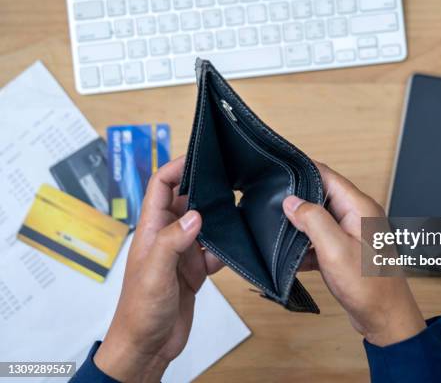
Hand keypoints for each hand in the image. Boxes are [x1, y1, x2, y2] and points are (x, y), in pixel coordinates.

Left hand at [95, 156, 222, 381]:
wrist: (148, 346)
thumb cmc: (139, 311)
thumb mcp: (155, 273)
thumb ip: (172, 242)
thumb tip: (195, 215)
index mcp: (151, 230)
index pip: (161, 187)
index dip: (177, 168)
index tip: (199, 158)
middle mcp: (166, 237)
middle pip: (185, 201)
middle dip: (205, 190)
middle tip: (228, 180)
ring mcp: (181, 253)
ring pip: (203, 224)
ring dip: (218, 220)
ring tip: (237, 211)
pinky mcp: (194, 270)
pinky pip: (213, 250)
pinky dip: (224, 248)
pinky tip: (234, 248)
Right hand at [283, 163, 425, 346]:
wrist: (385, 319)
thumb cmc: (369, 287)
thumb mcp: (335, 249)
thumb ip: (313, 220)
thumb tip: (292, 201)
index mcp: (360, 208)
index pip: (327, 175)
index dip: (303, 171)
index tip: (279, 171)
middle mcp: (358, 216)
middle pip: (322, 195)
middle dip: (298, 200)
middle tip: (272, 204)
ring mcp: (353, 234)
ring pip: (319, 219)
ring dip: (301, 226)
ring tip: (279, 232)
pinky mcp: (347, 251)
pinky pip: (322, 240)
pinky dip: (307, 247)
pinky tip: (293, 258)